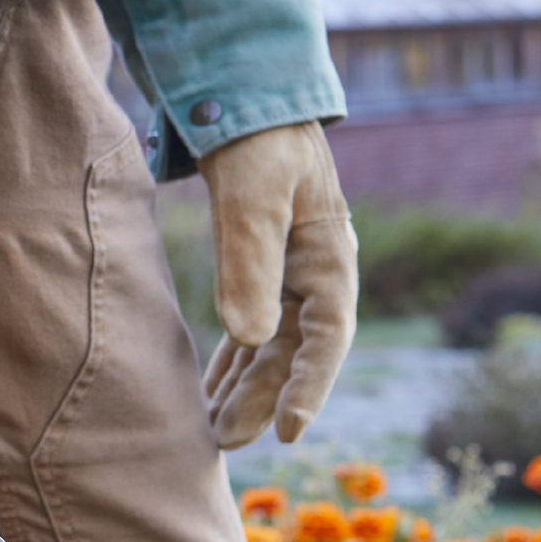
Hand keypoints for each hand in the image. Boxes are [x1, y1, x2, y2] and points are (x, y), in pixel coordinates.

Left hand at [197, 121, 357, 448]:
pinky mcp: (258, 271)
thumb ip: (250, 261)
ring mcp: (288, 276)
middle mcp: (315, 276)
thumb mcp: (254, 195)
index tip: (286, 430)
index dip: (309, 387)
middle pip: (292, 353)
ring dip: (243, 389)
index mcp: (331, 259)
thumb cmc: (258, 141)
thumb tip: (249, 338)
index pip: (327, 338)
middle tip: (226, 442)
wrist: (244, 99)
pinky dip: (231, 362)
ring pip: (268, 348)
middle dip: (261, 400)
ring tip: (213, 433)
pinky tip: (209, 394)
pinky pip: (249, 330)